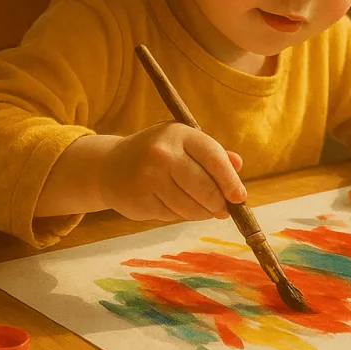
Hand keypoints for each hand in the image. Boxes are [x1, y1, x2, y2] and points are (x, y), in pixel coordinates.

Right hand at [99, 121, 245, 221]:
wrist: (111, 166)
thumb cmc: (157, 153)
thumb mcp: (183, 144)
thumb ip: (212, 153)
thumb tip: (238, 164)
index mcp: (178, 134)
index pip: (213, 158)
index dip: (230, 180)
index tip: (239, 197)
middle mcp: (162, 153)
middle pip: (204, 187)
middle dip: (219, 203)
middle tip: (224, 209)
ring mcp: (148, 177)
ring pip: (190, 206)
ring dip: (203, 213)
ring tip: (204, 210)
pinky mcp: (140, 200)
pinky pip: (172, 215)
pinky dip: (181, 215)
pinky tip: (177, 205)